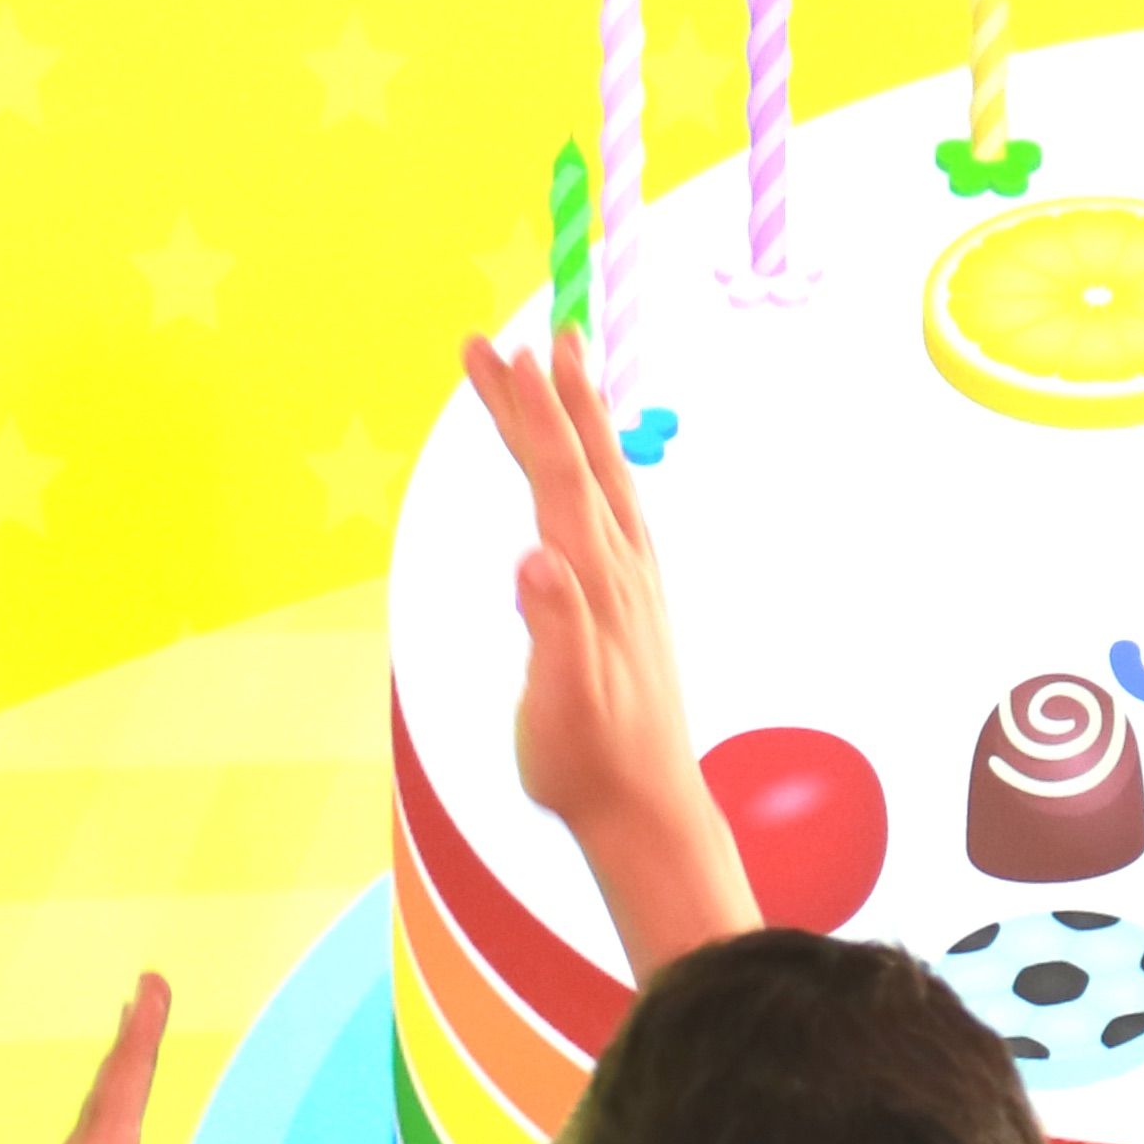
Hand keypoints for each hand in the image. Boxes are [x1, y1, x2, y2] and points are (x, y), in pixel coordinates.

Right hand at [464, 326, 694, 855]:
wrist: (646, 810)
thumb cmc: (589, 762)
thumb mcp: (559, 703)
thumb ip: (553, 628)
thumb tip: (537, 561)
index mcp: (593, 577)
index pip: (556, 472)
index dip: (525, 409)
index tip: (497, 352)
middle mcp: (620, 568)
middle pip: (582, 458)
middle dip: (549, 394)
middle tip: (524, 333)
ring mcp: (632, 583)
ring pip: (603, 476)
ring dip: (581, 417)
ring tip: (570, 366)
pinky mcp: (631, 604)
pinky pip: (611, 509)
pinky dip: (592, 467)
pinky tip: (588, 468)